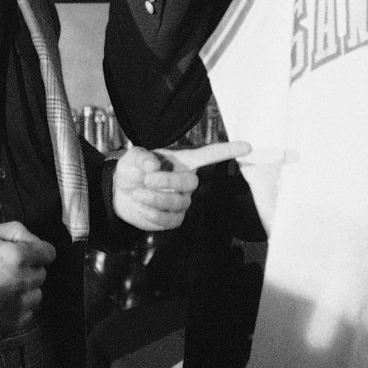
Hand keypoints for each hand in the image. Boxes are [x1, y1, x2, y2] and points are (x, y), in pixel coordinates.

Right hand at [0, 223, 55, 336]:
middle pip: (42, 274)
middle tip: (6, 271)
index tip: (27, 256)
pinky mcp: (14, 322)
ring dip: (25, 291)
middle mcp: (22, 281)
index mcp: (18, 257)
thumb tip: (35, 241)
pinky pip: (29, 313)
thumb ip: (16, 231)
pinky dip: (19, 308)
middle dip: (28, 271)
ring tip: (2, 288)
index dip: (37, 252)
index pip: (49, 253)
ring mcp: (19, 304)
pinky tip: (1, 302)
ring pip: (37, 294)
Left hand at [112, 141, 251, 231]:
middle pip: (191, 183)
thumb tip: (154, 164)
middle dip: (167, 181)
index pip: (209, 156)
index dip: (227, 151)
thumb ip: (141, 157)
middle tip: (146, 179)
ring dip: (155, 198)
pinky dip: (152, 213)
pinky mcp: (173, 219)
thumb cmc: (132, 171)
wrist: (120, 194)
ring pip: (179, 203)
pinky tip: (141, 206)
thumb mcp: (132, 158)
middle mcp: (186, 182)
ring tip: (137, 193)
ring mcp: (182, 202)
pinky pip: (170, 220)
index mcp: (182, 162)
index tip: (247, 146)